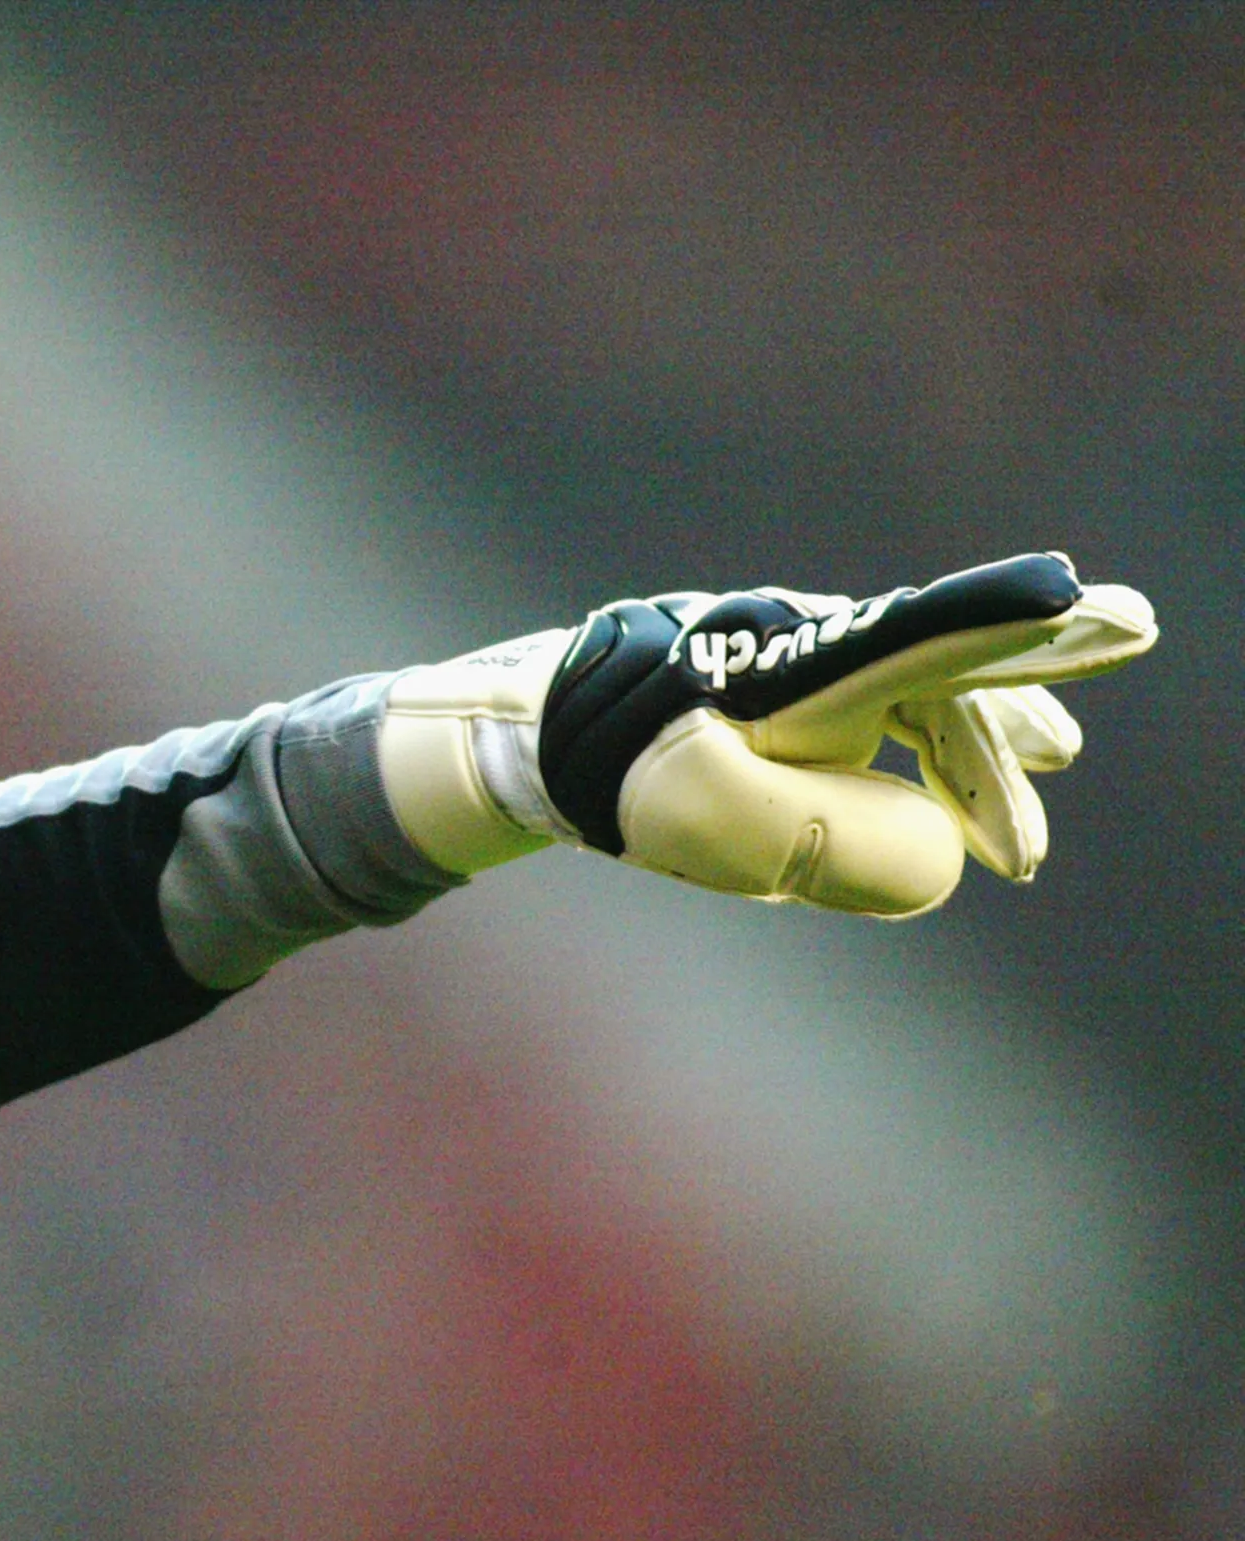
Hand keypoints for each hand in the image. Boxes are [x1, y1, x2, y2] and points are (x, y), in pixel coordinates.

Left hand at [375, 553, 1157, 914]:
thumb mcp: (715, 824)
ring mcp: (792, 663)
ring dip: (977, 738)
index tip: (1086, 604)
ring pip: (913, 690)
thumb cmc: (612, 772)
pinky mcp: (772, 690)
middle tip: (1078, 734)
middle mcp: (807, 644)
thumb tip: (945, 865)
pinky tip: (952, 789)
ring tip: (1048, 764)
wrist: (525, 736)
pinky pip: (876, 706)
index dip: (1013, 635)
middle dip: (1012, 710)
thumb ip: (831, 843)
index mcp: (800, 662)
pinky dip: (925, 743)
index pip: (929, 644)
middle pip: (938, 671)